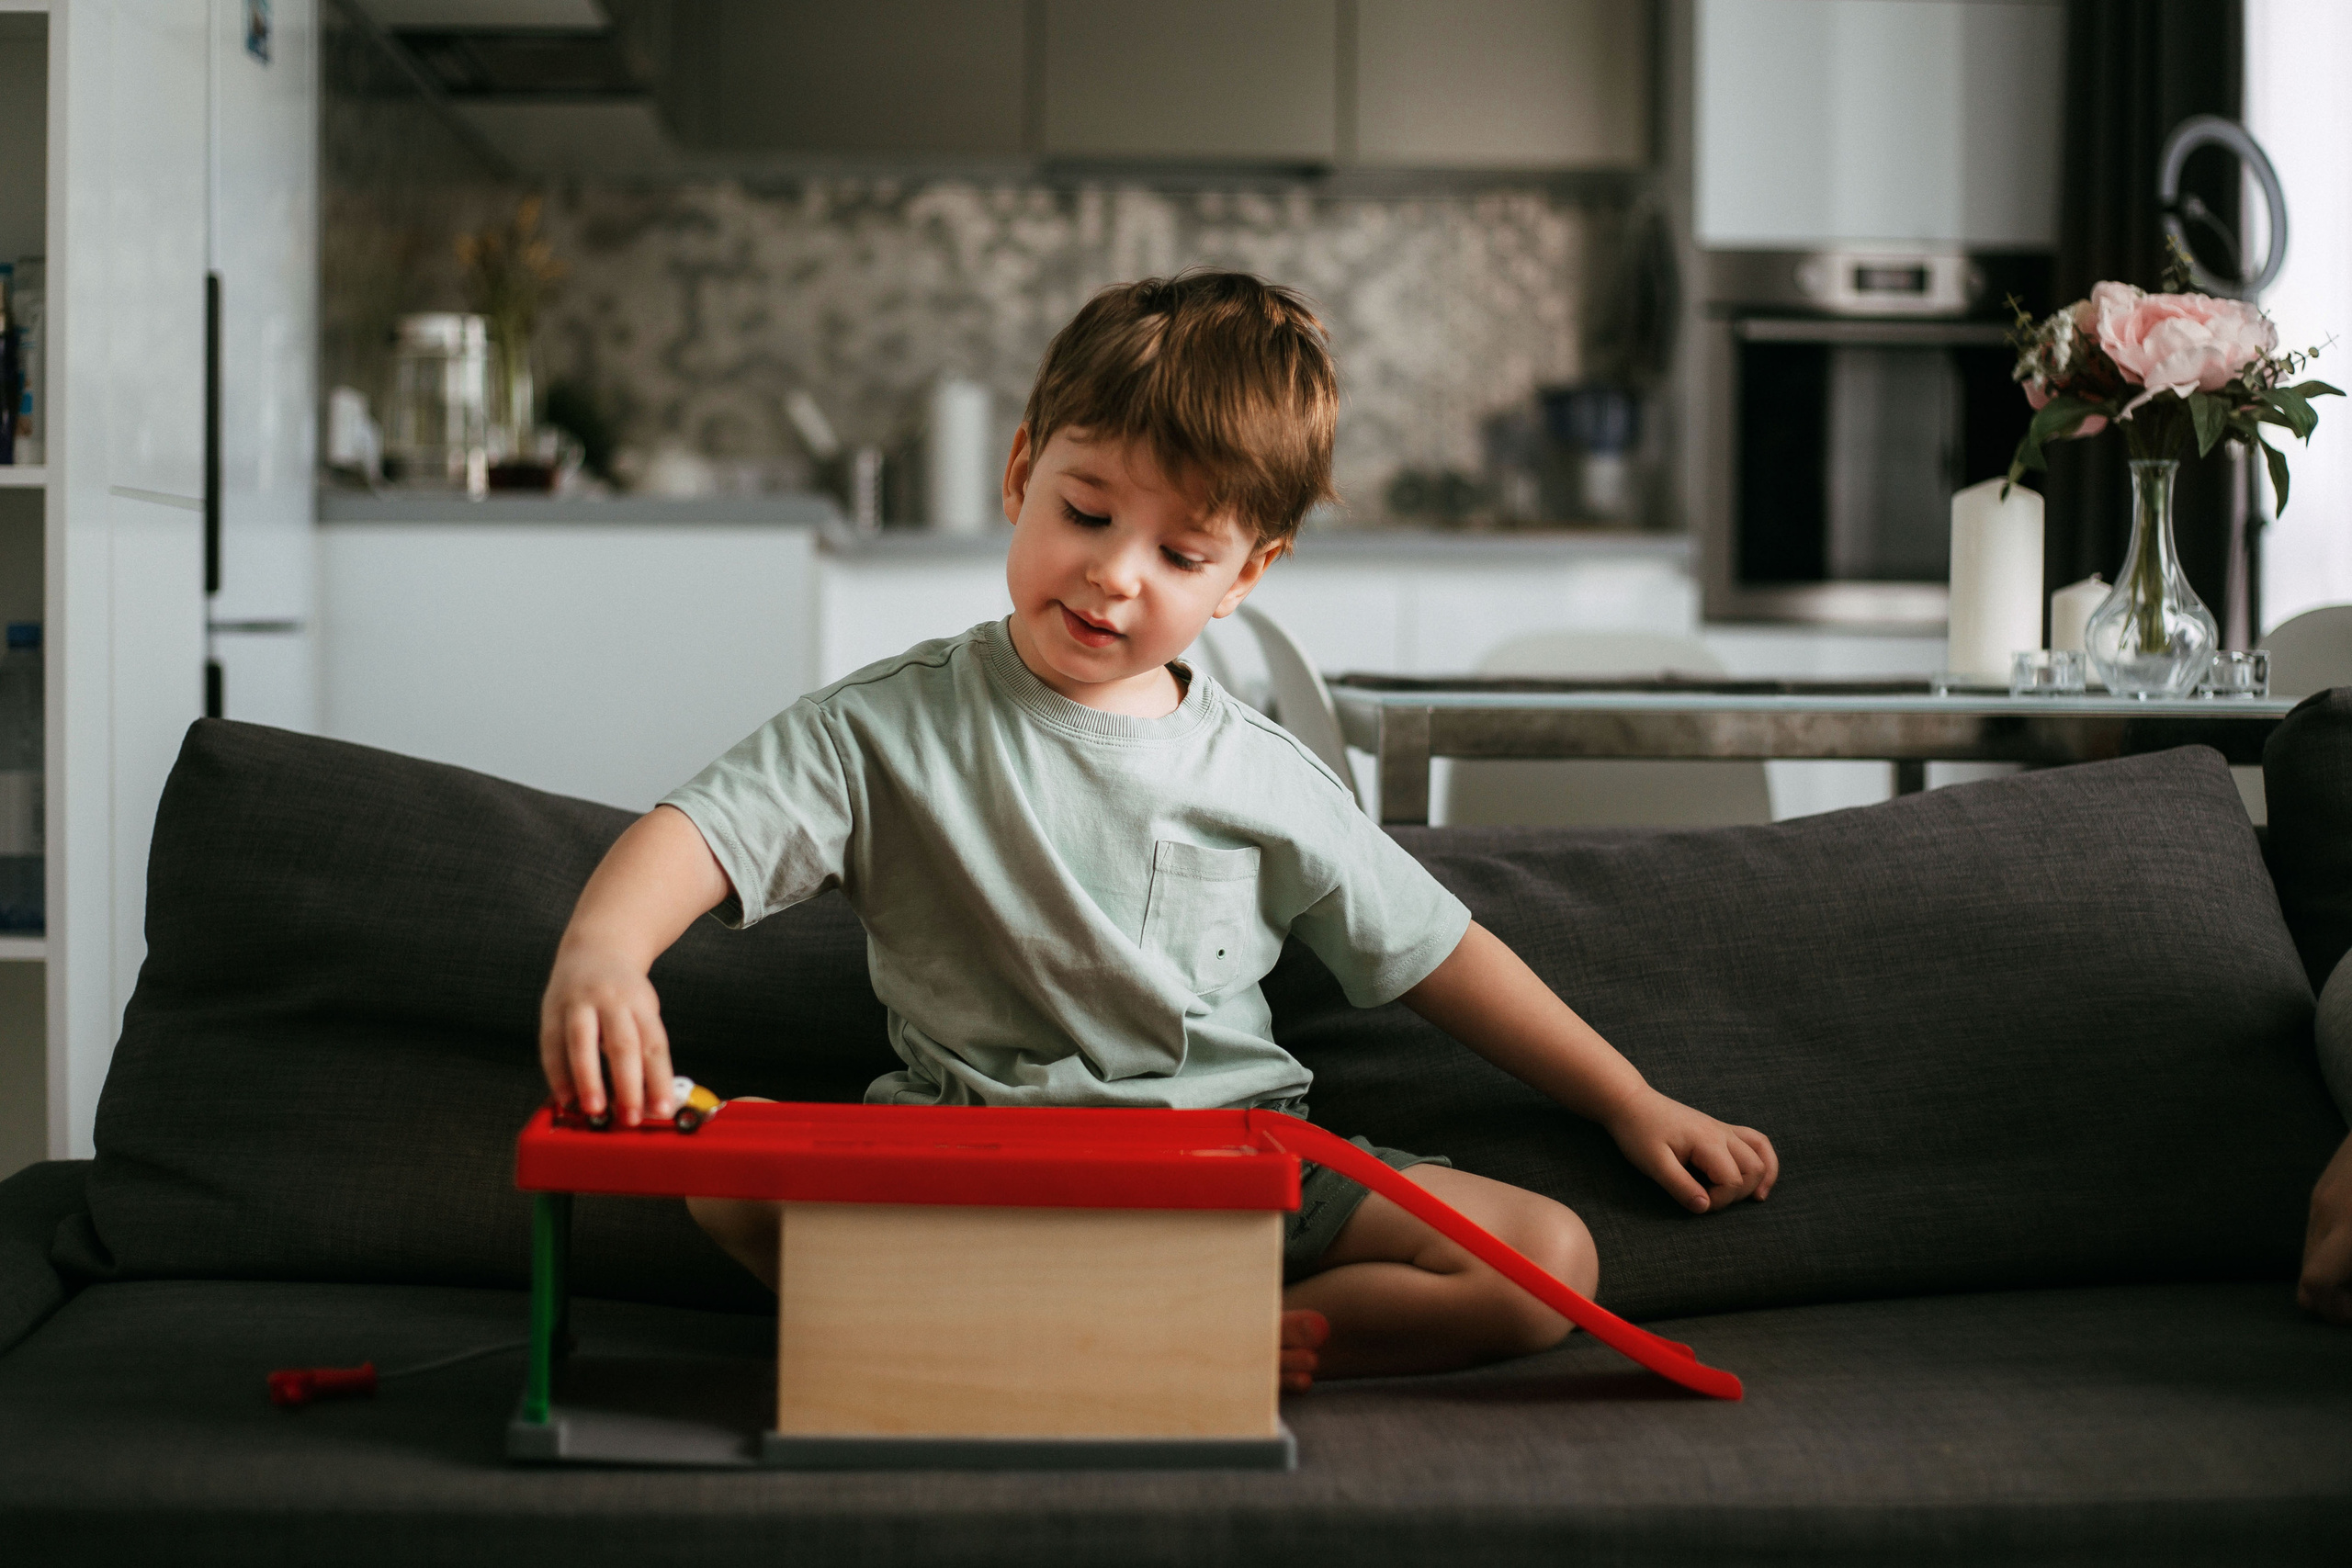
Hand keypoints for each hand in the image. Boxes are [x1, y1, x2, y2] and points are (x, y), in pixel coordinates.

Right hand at [538, 946, 675, 1124]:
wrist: (594, 949)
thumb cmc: (624, 992)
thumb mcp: (644, 1011)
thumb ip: (646, 1052)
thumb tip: (651, 1100)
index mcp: (640, 1003)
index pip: (654, 1044)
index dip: (659, 1079)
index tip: (662, 1109)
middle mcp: (611, 1000)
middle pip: (622, 1044)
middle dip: (627, 1084)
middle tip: (630, 1117)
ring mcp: (579, 1003)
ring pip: (582, 1042)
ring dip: (588, 1080)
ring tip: (594, 1110)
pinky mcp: (551, 1010)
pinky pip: (552, 1045)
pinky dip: (558, 1074)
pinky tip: (566, 1097)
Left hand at [1603, 1087, 1777, 1214]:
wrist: (1630, 1103)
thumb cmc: (1638, 1132)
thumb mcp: (1653, 1164)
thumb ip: (1680, 1186)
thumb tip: (1705, 1207)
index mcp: (1707, 1141)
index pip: (1732, 1180)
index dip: (1719, 1200)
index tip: (1695, 1202)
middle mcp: (1721, 1132)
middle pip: (1754, 1168)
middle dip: (1739, 1193)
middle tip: (1712, 1200)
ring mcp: (1722, 1128)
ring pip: (1761, 1151)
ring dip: (1762, 1176)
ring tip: (1756, 1197)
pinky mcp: (1719, 1128)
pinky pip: (1754, 1140)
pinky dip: (1764, 1158)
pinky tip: (1759, 1176)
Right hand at [2300, 1133, 2351, 1323]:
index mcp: (2351, 1229)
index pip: (2316, 1283)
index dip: (2335, 1310)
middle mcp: (2326, 1215)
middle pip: (2305, 1280)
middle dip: (2331, 1302)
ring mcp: (2319, 1199)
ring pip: (2308, 1257)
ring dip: (2331, 1275)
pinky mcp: (2320, 1188)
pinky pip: (2314, 1234)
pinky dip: (2331, 1252)